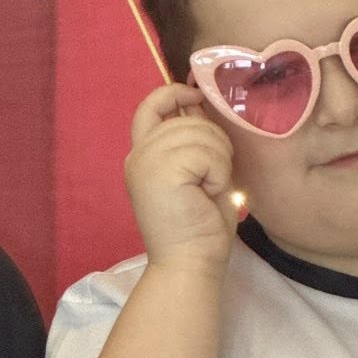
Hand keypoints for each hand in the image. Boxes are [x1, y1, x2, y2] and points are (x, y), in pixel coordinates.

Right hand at [125, 84, 238, 271]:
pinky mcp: (161, 171)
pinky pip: (207, 152)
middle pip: (186, 118)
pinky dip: (219, 173)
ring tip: (210, 189)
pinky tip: (209, 194)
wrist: (189, 265)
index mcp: (143, 156)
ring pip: (201, 133)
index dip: (174, 92)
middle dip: (214, 142)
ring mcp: (146, 162)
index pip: (150, 106)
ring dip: (219, 161)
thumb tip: (200, 101)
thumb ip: (193, 140)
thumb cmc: (199, 228)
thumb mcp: (197, 174)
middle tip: (212, 180)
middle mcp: (138, 155)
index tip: (197, 96)